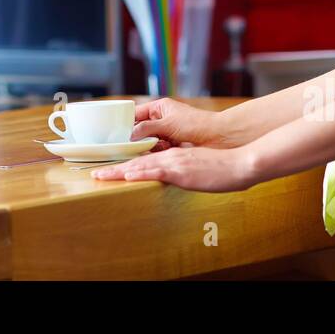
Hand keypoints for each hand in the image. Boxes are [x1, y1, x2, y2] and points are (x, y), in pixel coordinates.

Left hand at [89, 145, 257, 191]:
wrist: (239, 163)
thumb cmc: (222, 168)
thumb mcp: (196, 168)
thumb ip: (182, 171)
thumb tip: (172, 177)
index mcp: (173, 157)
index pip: (144, 161)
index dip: (125, 166)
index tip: (109, 171)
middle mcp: (170, 157)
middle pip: (137, 162)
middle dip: (115, 169)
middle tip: (95, 174)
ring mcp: (175, 163)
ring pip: (141, 166)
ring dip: (120, 171)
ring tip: (101, 175)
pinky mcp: (182, 171)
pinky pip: (157, 171)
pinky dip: (142, 173)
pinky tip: (129, 175)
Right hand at [133, 98, 228, 151]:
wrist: (218, 137)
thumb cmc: (195, 124)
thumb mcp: (167, 124)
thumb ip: (146, 128)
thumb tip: (130, 135)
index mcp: (160, 107)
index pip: (136, 113)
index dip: (126, 121)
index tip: (116, 132)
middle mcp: (161, 119)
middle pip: (141, 128)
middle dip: (137, 137)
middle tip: (128, 144)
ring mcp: (167, 132)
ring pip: (148, 140)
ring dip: (147, 145)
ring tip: (149, 147)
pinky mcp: (172, 145)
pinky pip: (157, 149)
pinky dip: (156, 151)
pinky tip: (159, 152)